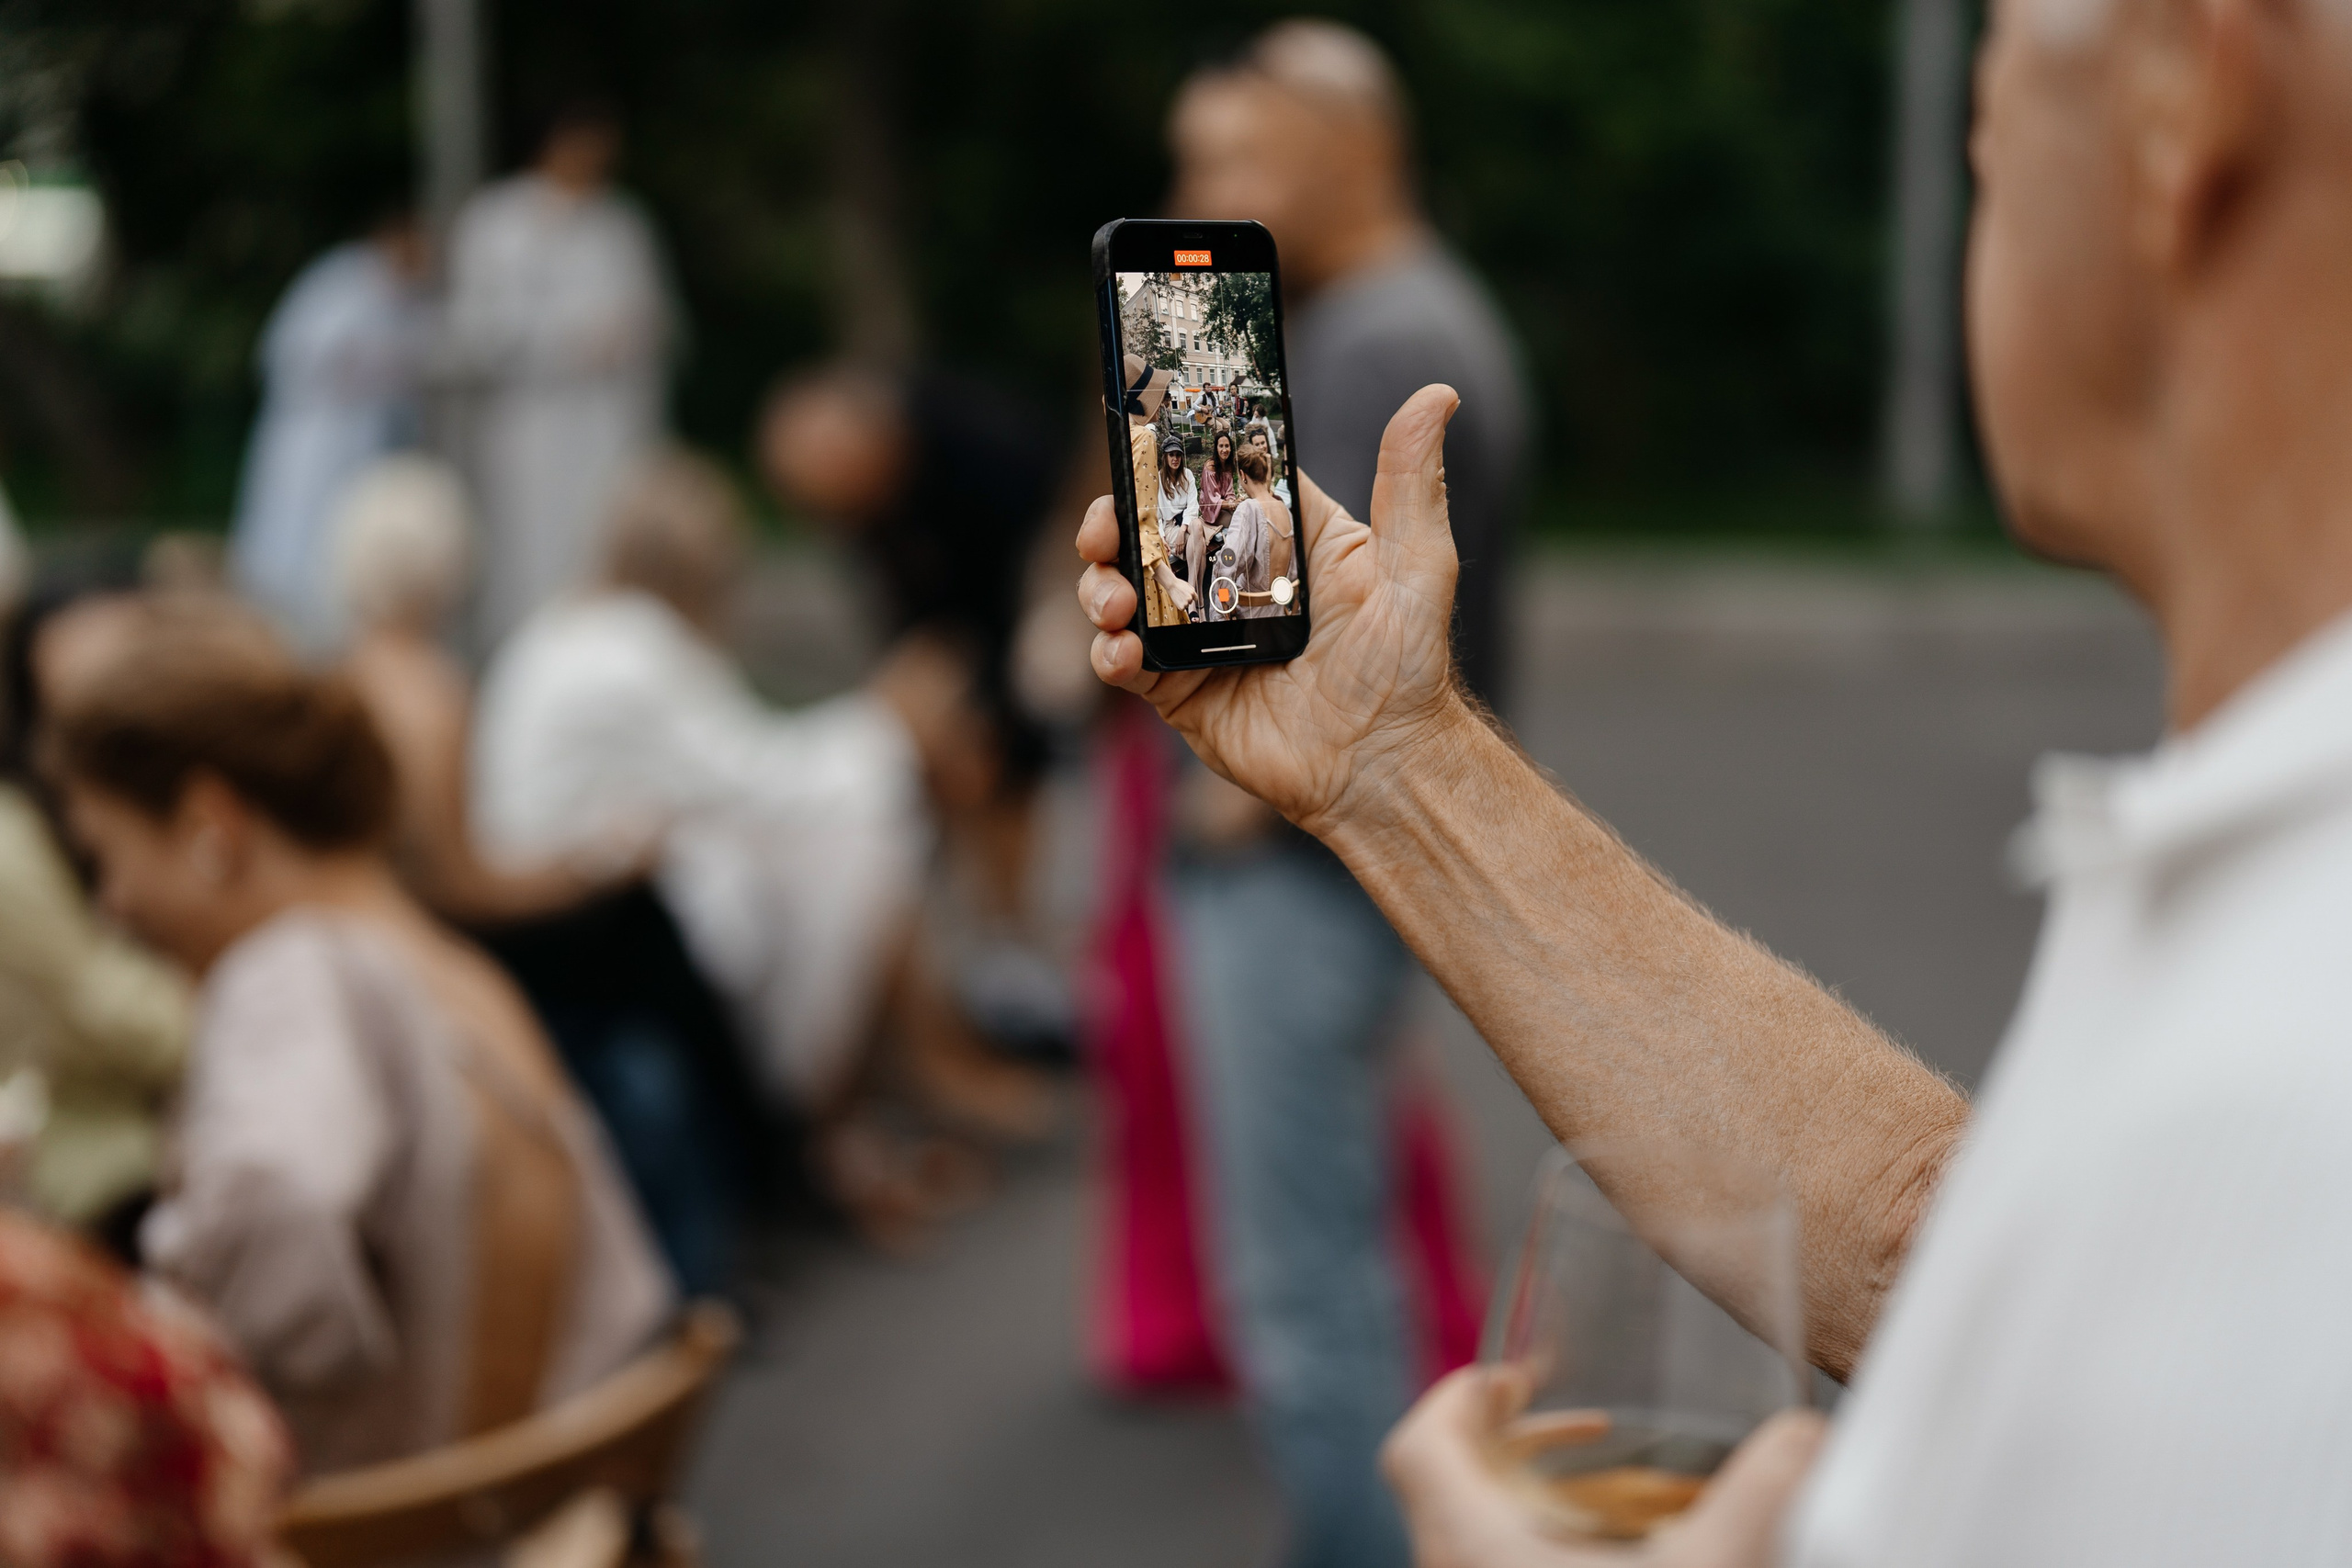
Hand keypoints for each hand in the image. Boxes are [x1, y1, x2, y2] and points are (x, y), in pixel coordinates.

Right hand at [1076, 385, 1465, 835]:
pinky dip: (1108, 652)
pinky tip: (1121, 650)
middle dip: (1111, 521)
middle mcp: (1231, 576)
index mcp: (1281, 535)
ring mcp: (1199, 633)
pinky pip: (1125, 661)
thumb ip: (1412, 481)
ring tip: (1113, 602)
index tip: (1138, 441)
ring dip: (1101, 586)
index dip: (1172, 459)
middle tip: (1102, 530)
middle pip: (1150, 530)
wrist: (1382, 767)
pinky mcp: (1179, 689)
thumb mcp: (1417, 563)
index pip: (1214, 479)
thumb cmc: (1408, 667)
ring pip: (1123, 589)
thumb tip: (1439, 393)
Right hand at [1169, 578, 1197, 613]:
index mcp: (1192, 593)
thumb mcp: (1188, 585)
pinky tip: (1177, 601)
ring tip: (1179, 598)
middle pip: (1190, 602)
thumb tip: (1194, 595)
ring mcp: (1186, 603)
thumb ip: (1192, 591)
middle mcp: (1190, 598)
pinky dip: (1180, 606)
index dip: (1192, 598)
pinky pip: (1182, 609)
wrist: (1171, 585)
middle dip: (1187, 600)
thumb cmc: (1178, 584)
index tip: (1189, 598)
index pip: (1196, 599)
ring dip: (1183, 603)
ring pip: (1186, 605)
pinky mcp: (1181, 607)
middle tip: (1181, 596)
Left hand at [1382, 1369, 1827, 1567]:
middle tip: (1583, 1432)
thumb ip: (1764, 1489)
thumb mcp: (1719, 1566)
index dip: (1457, 1399)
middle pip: (1442, 1495)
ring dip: (1534, 1517)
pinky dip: (1543, 1567)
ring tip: (1620, 1509)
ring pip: (1473, 1552)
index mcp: (1471, 1546)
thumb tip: (1807, 1431)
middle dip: (1513, 1451)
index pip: (1415, 1448)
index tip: (1515, 1378)